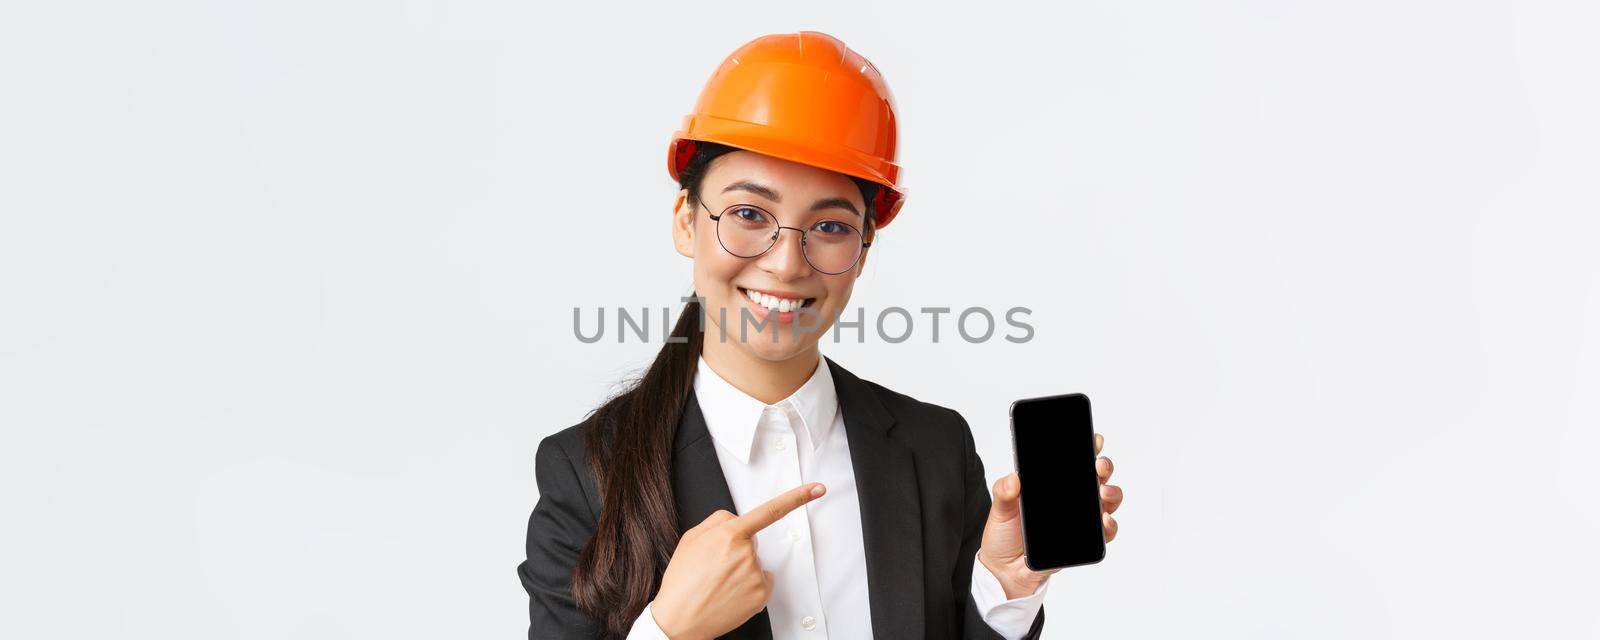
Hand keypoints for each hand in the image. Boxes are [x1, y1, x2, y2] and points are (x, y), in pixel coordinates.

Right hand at [649, 483, 826, 639]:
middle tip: (714, 566)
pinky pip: (762, 580)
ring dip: (741, 569)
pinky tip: (731, 592)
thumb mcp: (691, 539)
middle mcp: (746, 552)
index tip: (817, 489)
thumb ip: (717, 521)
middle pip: (751, 541)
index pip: (770, 510)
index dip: (797, 498)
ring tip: (718, 582)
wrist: (680, 619)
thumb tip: (736, 519)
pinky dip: (750, 585)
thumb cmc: (682, 580)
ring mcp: (756, 574)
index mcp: (729, 534)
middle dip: (736, 548)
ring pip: (755, 562)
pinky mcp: (761, 594)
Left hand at [978, 432, 1122, 598]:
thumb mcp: (1000, 508)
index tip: (1093, 439)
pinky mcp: (1084, 541)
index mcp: (1053, 484)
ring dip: (1112, 493)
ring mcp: (1081, 518)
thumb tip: (1014, 478)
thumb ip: (1004, 491)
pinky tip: (1104, 520)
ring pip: (1108, 501)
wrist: (1004, 570)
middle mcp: (1071, 498)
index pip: (1075, 461)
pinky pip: (1105, 532)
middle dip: (1104, 467)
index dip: (1088, 447)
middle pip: (1097, 477)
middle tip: (1098, 466)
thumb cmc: (1005, 534)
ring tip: (1103, 493)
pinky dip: (1109, 526)